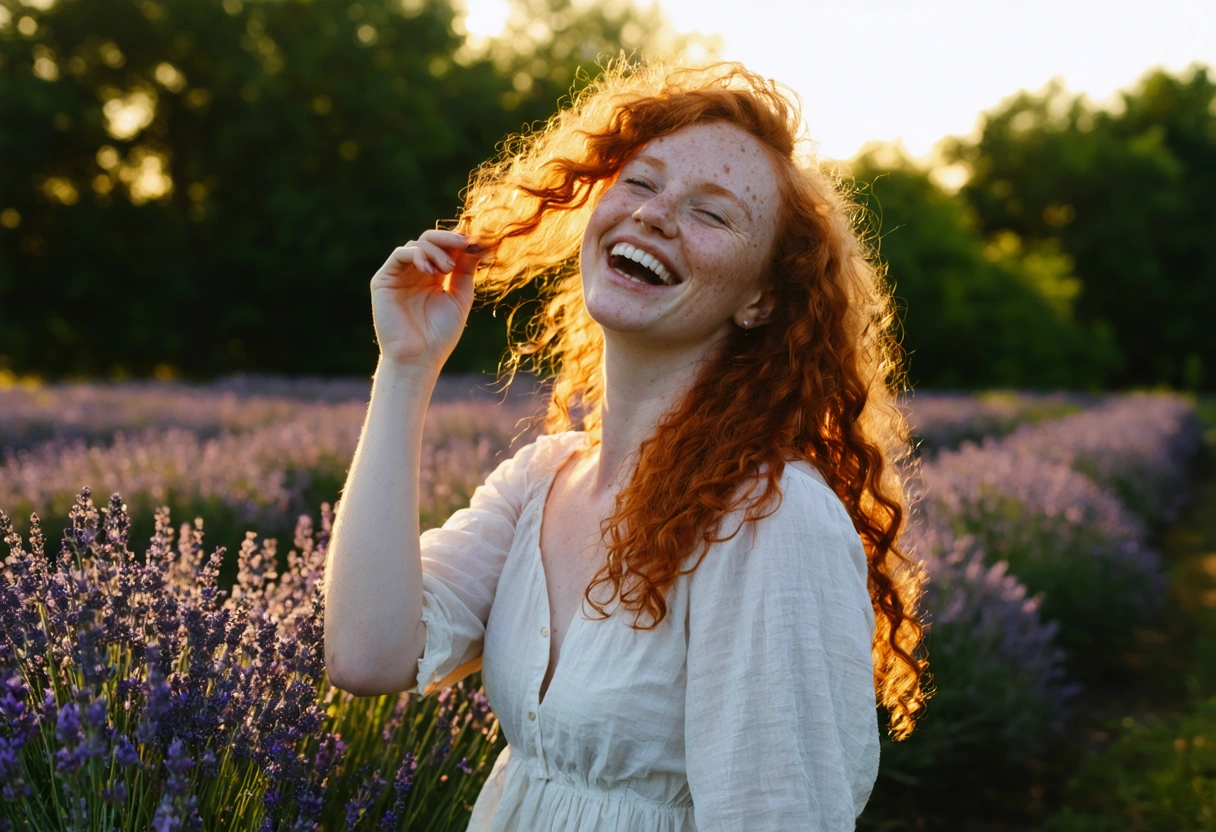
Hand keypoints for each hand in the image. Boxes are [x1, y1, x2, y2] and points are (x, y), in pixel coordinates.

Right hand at [370, 229, 487, 370]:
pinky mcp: (384, 279)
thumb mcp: (460, 297)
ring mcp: (399, 275)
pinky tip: (429, 270)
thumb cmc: (440, 334)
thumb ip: (466, 270)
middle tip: (464, 244)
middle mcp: (415, 273)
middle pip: (430, 240)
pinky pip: (400, 254)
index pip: (445, 248)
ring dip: (436, 251)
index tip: (477, 241)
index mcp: (434, 277)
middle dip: (448, 238)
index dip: (459, 241)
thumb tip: (478, 244)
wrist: (418, 358)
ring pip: (417, 244)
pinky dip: (417, 255)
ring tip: (447, 269)